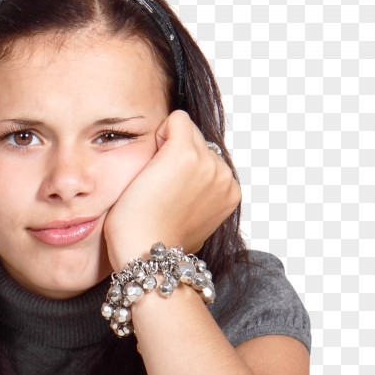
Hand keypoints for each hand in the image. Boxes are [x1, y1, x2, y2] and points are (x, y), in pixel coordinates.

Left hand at [102, 110, 240, 271]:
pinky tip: (151, 165)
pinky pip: (176, 120)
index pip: (206, 158)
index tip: (168, 196)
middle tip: (158, 188)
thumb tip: (188, 189)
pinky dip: (159, 134)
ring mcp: (208, 164)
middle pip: (197, 140)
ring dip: (165, 147)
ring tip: (154, 182)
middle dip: (174, 154)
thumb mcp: (188, 222)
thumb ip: (197, 199)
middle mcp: (224, 176)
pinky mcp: (185, 154)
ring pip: (185, 130)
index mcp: (229, 192)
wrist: (145, 255)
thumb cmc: (153, 243)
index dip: (180, 169)